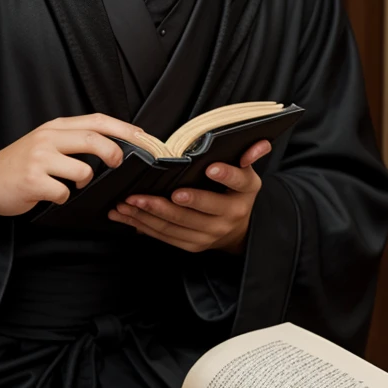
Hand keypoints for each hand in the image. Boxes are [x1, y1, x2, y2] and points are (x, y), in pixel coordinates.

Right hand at [0, 113, 148, 221]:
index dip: (124, 128)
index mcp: (55, 127)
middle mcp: (47, 138)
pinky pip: (63, 192)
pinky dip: (62, 197)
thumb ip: (73, 139)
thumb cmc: (20, 164)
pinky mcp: (32, 181)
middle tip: (119, 163)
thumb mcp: (45, 142)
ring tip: (71, 183)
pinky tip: (50, 194)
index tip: (143, 138)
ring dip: (84, 181)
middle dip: (114, 152)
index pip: (97, 120)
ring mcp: (39, 159)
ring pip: (82, 170)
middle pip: (94, 139)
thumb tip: (112, 144)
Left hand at [108, 139, 271, 253]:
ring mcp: (209, 235)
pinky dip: (143, 226)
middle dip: (165, 205)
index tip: (210, 167)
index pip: (238, 182)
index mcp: (244, 193)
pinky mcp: (193, 245)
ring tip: (126, 203)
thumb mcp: (247, 174)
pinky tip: (126, 216)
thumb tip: (261, 142)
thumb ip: (249, 156)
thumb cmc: (235, 192)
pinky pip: (165, 237)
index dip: (226, 175)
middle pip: (195, 212)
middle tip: (141, 195)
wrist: (239, 230)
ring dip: (147, 215)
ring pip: (175, 226)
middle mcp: (228, 217)